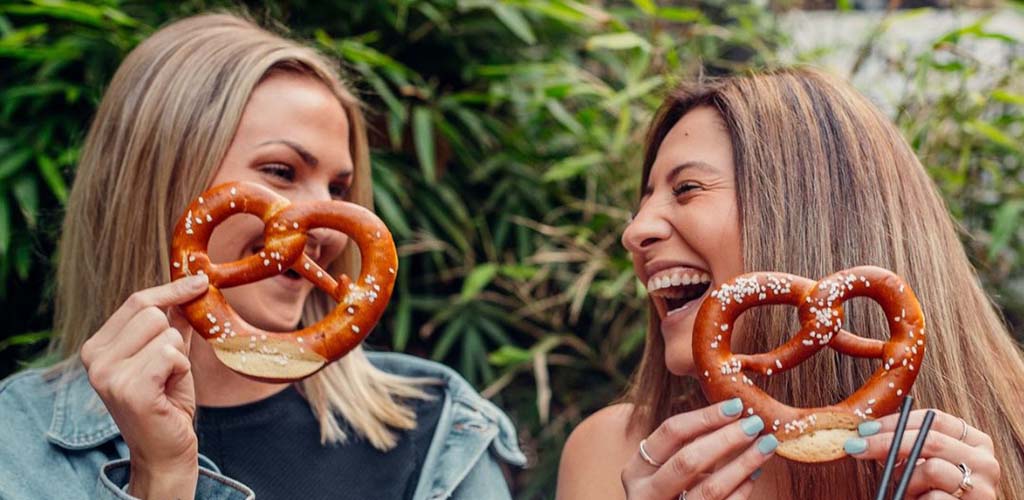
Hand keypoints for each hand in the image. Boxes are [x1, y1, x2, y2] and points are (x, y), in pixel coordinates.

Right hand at [80, 274, 208, 497]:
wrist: (165, 449)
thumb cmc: (167, 401)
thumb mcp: (169, 354)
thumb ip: (175, 321)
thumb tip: (193, 283)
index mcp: (97, 347)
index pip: (137, 301)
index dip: (171, 290)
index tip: (199, 281)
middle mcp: (95, 359)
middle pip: (152, 313)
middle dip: (174, 337)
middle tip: (168, 369)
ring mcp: (108, 375)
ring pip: (166, 333)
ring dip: (178, 356)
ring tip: (167, 382)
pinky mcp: (129, 389)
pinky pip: (171, 354)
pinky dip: (180, 370)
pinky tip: (169, 390)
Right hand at [621, 399, 776, 499]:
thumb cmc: (669, 492)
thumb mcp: (666, 468)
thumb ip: (689, 445)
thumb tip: (733, 412)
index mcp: (637, 469)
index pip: (670, 433)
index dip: (705, 417)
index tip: (736, 405)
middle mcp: (646, 494)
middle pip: (687, 461)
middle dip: (726, 439)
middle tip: (755, 423)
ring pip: (709, 490)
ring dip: (743, 464)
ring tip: (766, 445)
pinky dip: (742, 490)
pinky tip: (755, 473)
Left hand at [845, 409, 999, 498]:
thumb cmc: (932, 491)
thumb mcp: (922, 462)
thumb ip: (907, 443)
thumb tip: (866, 430)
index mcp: (975, 441)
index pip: (934, 418)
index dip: (896, 421)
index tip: (865, 429)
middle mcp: (985, 462)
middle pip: (931, 439)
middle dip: (887, 442)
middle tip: (857, 447)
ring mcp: (983, 487)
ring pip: (931, 469)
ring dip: (907, 480)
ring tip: (907, 488)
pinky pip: (933, 497)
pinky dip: (917, 499)